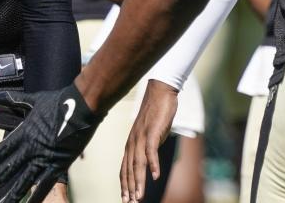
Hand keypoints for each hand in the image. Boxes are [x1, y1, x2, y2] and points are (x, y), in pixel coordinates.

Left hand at [0, 83, 101, 201]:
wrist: (81, 106)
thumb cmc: (58, 101)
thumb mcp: (32, 100)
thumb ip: (12, 100)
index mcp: (23, 133)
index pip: (0, 152)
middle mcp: (31, 148)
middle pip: (8, 170)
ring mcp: (45, 158)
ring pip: (24, 181)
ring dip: (10, 195)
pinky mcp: (59, 165)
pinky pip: (45, 184)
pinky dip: (36, 196)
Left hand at [120, 80, 178, 202]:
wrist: (160, 92)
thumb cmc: (156, 114)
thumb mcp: (150, 135)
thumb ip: (148, 148)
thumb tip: (151, 162)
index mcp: (131, 143)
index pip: (125, 167)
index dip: (124, 183)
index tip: (125, 198)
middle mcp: (133, 141)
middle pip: (129, 168)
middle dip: (129, 187)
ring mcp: (141, 136)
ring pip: (138, 163)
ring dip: (138, 181)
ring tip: (139, 197)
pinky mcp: (152, 131)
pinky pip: (151, 150)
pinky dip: (153, 164)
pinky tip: (155, 176)